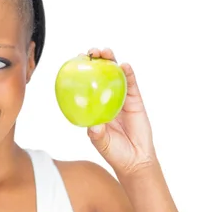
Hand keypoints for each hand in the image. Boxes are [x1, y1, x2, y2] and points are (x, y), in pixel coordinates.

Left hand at [84, 48, 157, 174]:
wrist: (135, 160)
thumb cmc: (114, 152)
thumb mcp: (101, 143)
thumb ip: (97, 134)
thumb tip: (94, 126)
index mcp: (94, 107)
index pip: (86, 84)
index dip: (81, 71)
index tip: (75, 60)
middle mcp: (106, 99)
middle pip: (100, 75)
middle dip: (95, 60)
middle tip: (91, 52)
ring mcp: (121, 98)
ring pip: (116, 75)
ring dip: (111, 61)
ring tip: (106, 52)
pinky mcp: (135, 100)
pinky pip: (131, 84)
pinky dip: (128, 74)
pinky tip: (125, 65)